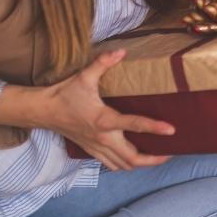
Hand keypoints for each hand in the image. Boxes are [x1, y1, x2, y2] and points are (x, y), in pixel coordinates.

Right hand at [39, 50, 173, 170]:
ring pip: (123, 165)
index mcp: (104, 119)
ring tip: (156, 158)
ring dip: (141, 164)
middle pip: (132, 158)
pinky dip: (124, 165)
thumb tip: (122, 51)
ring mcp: (97, 147)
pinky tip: (132, 158)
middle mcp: (103, 138)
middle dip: (153, 159)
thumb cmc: (65, 94)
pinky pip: (111, 164)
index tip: (171, 130)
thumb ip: (104, 62)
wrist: (44, 111)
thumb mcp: (85, 75)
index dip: (154, 128)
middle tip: (169, 153)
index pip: (134, 125)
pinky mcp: (91, 150)